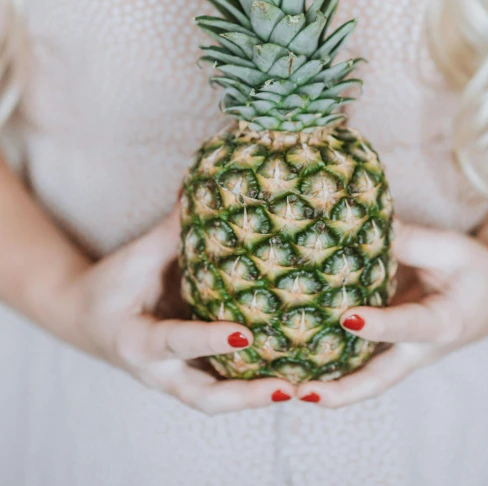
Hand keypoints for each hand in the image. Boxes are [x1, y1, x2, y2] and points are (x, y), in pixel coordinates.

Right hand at [58, 209, 294, 414]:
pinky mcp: (189, 374)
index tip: (245, 335)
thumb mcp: (134, 258)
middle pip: (205, 397)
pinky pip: (222, 385)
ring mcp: (175, 378)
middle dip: (247, 397)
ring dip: (257, 396)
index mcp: (137, 341)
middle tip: (287, 388)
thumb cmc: (108, 286)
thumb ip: (172, 232)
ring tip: (303, 386)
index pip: (176, 341)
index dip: (209, 340)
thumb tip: (208, 190)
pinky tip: (291, 371)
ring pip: (218, 399)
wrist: (83, 318)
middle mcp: (158, 370)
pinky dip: (253, 384)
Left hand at [296, 222, 487, 407]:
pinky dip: (330, 367)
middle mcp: (419, 349)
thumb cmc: (477, 272)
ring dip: (327, 386)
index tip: (347, 316)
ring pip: (364, 379)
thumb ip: (407, 240)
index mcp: (443, 323)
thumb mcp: (451, 249)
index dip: (378, 325)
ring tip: (285, 384)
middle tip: (300, 391)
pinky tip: (296, 360)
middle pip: (377, 380)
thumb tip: (357, 225)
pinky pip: (359, 363)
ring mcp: (404, 354)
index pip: (407, 326)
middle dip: (339, 391)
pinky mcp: (391, 348)